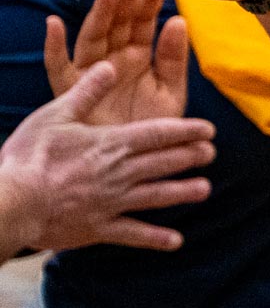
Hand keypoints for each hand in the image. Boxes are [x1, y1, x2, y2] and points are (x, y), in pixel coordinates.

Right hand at [0, 60, 214, 254]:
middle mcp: (119, 173)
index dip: (187, 131)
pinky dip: (155, 238)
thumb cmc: (29, 156)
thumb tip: (110, 66)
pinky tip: (176, 241)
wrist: (11, 203)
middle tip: (211, 154)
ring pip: (157, 197)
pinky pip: (133, 234)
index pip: (159, 134)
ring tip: (205, 190)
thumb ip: (87, 92)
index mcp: (111, 144)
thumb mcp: (55, 115)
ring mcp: (111, 203)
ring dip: (183, 192)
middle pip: (164, 163)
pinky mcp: (98, 228)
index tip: (208, 130)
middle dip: (191, 157)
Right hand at [44, 0, 189, 124]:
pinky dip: (54, 48)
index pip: (145, 22)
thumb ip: (173, 59)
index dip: (152, 0)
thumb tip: (179, 20)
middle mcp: (114, 59)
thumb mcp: (169, 92)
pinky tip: (53, 24)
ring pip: (93, 38)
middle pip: (119, 24)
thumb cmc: (150, 129)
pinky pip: (58, 69)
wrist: (128, 167)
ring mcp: (91, 73)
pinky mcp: (70, 93)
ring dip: (98, 13)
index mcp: (139, 57)